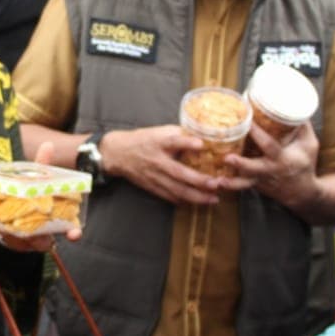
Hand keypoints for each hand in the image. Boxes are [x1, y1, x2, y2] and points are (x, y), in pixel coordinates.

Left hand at [0, 141, 83, 251]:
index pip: (71, 230)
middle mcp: (47, 233)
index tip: (75, 234)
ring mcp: (32, 240)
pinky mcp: (17, 245)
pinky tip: (5, 231)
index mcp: (56, 219)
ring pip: (27, 244)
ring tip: (12, 230)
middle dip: (43, 241)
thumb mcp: (34, 178)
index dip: (74, 233)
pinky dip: (10, 239)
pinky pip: (14, 245)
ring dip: (22, 239)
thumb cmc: (27, 193)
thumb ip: (42, 165)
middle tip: (35, 237)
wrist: (6, 209)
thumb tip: (48, 143)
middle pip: (47, 242)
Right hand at [99, 125, 221, 205]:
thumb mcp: (158, 131)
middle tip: (216, 184)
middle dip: (199, 180)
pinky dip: (183, 201)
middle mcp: (157, 161)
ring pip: (177, 189)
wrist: (118, 153)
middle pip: (179, 172)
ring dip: (196, 196)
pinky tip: (197, 203)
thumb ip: (178, 134)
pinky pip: (169, 196)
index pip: (173, 141)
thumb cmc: (142, 140)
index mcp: (159, 143)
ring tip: (212, 199)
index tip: (201, 145)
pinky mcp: (152, 187)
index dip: (187, 143)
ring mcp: (154, 176)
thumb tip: (202, 136)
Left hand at [220, 123, 319, 212]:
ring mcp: (260, 181)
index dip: (258, 134)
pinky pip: (239, 185)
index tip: (248, 122)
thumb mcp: (309, 145)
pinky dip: (228, 183)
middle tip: (226, 158)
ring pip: (243, 183)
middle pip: (253, 169)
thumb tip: (295, 104)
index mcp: (282, 159)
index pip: (270, 146)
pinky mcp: (253, 186)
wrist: (302, 193)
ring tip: (216, 180)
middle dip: (240, 164)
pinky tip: (212, 181)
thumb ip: (302, 127)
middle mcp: (269, 171)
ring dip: (230, 183)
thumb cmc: (305, 164)